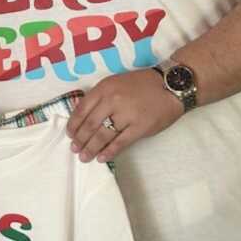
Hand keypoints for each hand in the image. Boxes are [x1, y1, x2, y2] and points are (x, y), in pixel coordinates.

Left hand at [66, 70, 183, 162]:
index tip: (70, 134)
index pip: (81, 109)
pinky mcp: (139, 128)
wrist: (169, 86)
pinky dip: (109, 152)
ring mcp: (126, 115)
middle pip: (90, 125)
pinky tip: (101, 158)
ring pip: (102, 136)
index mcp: (104, 88)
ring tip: (84, 157)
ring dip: (91, 149)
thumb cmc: (141, 85)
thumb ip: (100, 97)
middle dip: (80, 140)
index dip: (73, 125)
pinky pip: (119, 143)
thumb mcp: (115, 83)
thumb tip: (82, 116)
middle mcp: (112, 100)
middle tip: (74, 149)